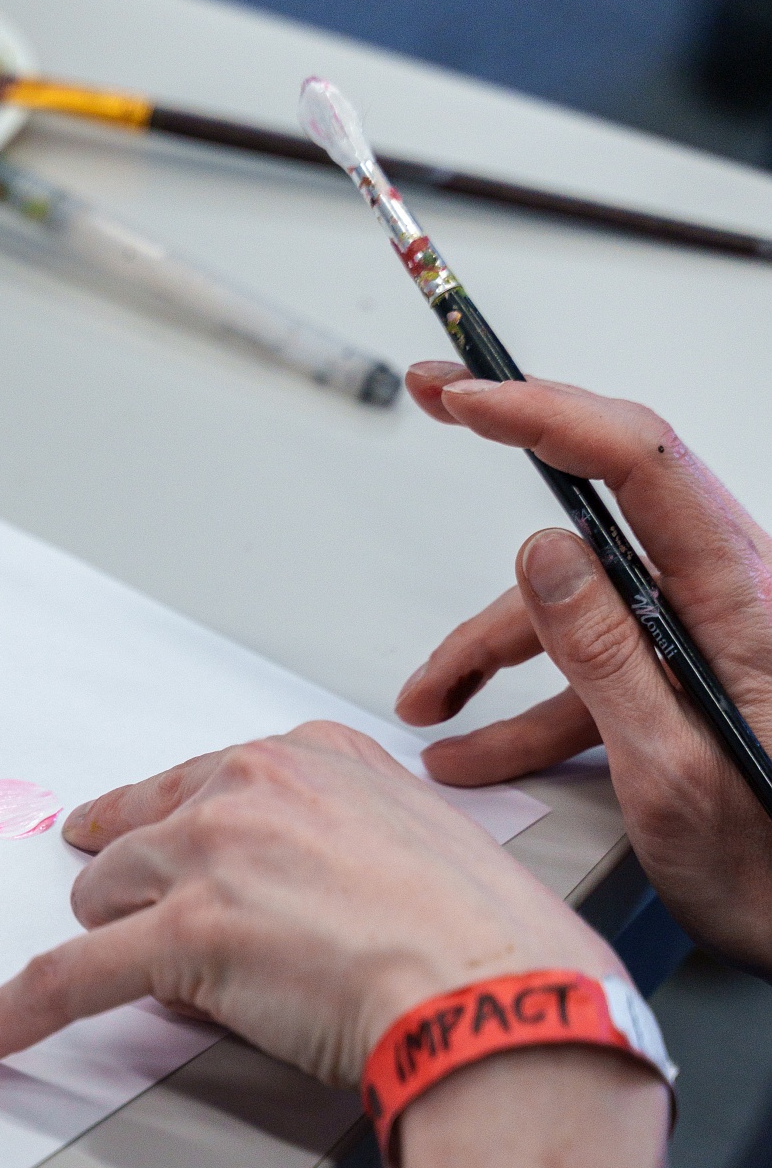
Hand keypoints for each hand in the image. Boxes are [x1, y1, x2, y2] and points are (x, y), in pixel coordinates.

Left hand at [0, 720, 616, 1085]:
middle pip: (139, 838)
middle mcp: (252, 788)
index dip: (167, 833)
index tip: (126, 838)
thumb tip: (280, 911)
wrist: (499, 991)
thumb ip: (337, 854)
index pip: (203, 786)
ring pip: (99, 899)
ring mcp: (209, 856)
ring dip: (118, 943)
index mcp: (314, 757)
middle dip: (145, 895)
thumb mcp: (414, 855)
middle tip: (173, 942)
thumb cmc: (485, 942)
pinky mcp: (177, 936)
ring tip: (177, 990)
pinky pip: (58, 982)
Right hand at [396, 363, 771, 972]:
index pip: (641, 461)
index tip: (474, 395)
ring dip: (491, 649)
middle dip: (513, 462)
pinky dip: (526, 706)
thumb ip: (606, 656)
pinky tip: (477, 747)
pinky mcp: (685, 687)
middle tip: (442, 402)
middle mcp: (725, 603)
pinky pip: (592, 671)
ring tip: (428, 703)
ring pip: (576, 606)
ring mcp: (702, 643)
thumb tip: (544, 551)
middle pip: (600, 509)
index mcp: (741, 599)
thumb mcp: (675, 771)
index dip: (549, 411)